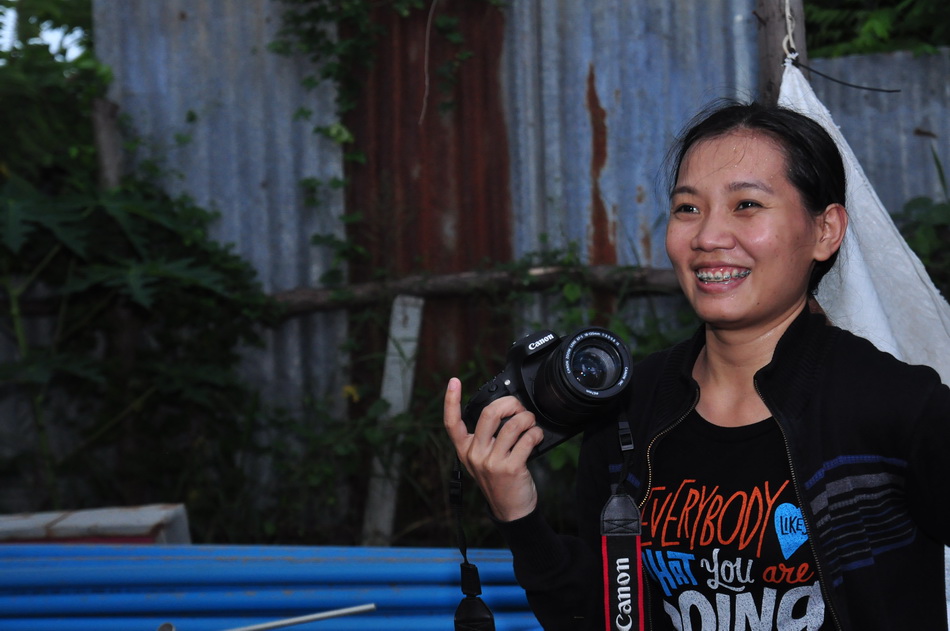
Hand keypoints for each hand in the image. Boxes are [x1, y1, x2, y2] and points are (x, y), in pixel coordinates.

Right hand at [443, 377, 543, 521]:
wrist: (510, 511)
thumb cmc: (499, 481)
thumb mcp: (483, 460)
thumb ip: (485, 439)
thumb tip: (502, 411)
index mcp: (465, 450)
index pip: (452, 423)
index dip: (451, 400)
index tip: (453, 381)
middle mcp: (475, 454)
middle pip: (489, 413)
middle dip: (510, 403)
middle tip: (518, 409)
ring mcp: (492, 462)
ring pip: (512, 424)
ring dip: (527, 419)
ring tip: (531, 424)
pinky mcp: (510, 468)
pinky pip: (526, 439)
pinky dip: (536, 433)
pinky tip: (536, 437)